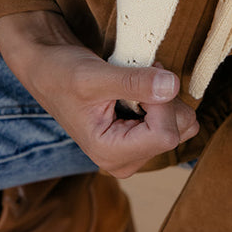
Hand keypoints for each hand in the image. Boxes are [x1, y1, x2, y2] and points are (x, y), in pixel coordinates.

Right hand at [0, 10, 198, 176]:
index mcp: (110, 154)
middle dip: (165, 98)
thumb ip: (134, 83)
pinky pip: (175, 118)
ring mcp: (136, 150)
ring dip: (165, 96)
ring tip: (134, 83)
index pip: (165, 134)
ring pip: (182, 124)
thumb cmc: (62, 74)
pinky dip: (163, 98)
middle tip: (137, 76)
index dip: (162, 101)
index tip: (143, 75)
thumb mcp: (94, 76)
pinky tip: (139, 90)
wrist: (50, 71)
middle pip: (178, 130)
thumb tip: (172, 86)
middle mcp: (126, 160)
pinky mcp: (143, 138)